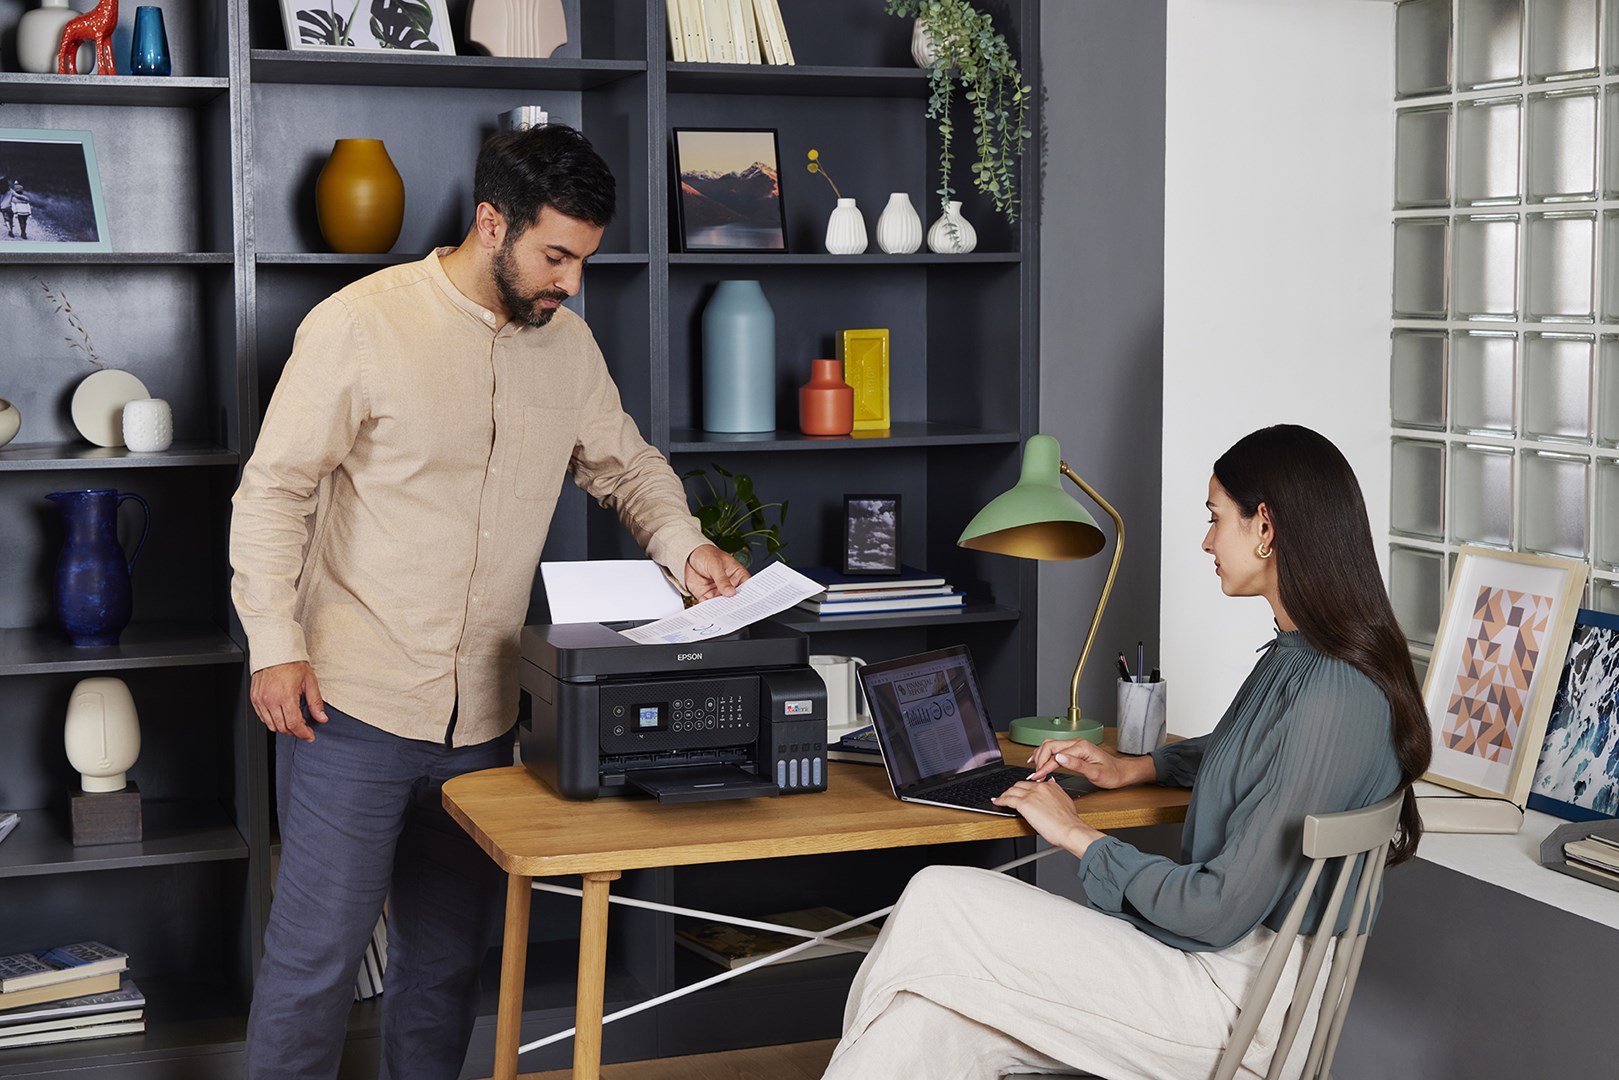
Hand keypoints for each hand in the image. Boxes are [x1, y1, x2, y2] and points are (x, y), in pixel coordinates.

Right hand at [249, 661, 327, 741]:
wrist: (275, 651)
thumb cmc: (292, 663)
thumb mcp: (309, 681)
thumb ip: (315, 702)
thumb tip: (322, 718)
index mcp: (285, 696)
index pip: (294, 724)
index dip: (303, 733)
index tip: (309, 736)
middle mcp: (270, 700)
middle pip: (282, 727)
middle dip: (295, 732)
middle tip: (304, 730)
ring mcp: (260, 700)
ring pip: (271, 725)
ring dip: (283, 728)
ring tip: (293, 724)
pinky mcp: (254, 698)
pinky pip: (262, 717)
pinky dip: (272, 721)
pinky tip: (281, 717)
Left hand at [684, 544, 748, 600]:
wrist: (688, 556)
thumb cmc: (706, 554)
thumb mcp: (715, 564)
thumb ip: (722, 579)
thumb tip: (731, 592)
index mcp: (737, 574)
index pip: (746, 586)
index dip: (747, 594)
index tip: (744, 600)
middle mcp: (729, 585)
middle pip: (735, 598)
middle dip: (733, 603)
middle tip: (731, 606)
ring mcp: (718, 591)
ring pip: (722, 603)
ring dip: (720, 606)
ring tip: (717, 606)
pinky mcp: (707, 595)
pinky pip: (709, 604)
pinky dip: (707, 606)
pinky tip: (705, 603)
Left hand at [992, 777, 1103, 856]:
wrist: (1070, 829)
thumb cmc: (1068, 821)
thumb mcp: (1065, 800)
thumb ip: (1056, 790)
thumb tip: (1051, 782)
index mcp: (1049, 785)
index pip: (1032, 784)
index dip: (1024, 788)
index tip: (1021, 792)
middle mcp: (1039, 787)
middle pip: (1020, 785)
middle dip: (1012, 790)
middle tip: (1008, 795)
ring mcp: (1031, 795)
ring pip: (1012, 790)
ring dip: (1005, 794)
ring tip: (1001, 798)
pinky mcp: (1024, 804)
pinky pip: (1007, 799)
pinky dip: (1000, 800)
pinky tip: (997, 802)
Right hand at [1026, 738, 1144, 789]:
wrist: (1121, 772)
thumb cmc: (1112, 774)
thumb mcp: (1095, 773)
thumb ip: (1076, 765)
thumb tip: (1059, 758)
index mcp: (1081, 747)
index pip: (1055, 755)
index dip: (1044, 766)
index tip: (1037, 776)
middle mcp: (1076, 743)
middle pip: (1049, 745)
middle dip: (1039, 759)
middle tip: (1035, 775)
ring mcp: (1074, 745)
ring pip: (1050, 745)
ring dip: (1040, 755)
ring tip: (1035, 768)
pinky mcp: (1074, 749)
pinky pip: (1055, 748)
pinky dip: (1045, 754)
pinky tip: (1040, 760)